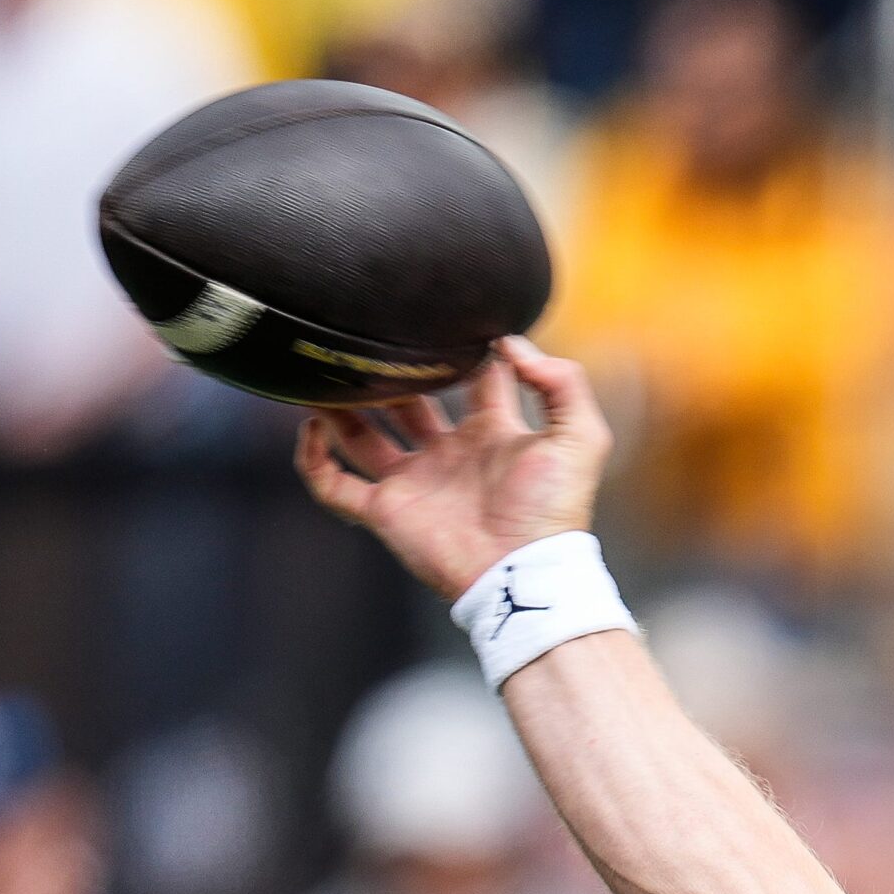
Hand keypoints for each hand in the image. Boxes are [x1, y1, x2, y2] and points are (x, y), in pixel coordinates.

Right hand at [295, 335, 611, 600]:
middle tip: (371, 347)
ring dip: (343, 408)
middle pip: (410, 404)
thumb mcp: (581, 437)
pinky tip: (312, 428)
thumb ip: (562, 383)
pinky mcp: (386, 511)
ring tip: (327, 376)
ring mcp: (415, 482)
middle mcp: (450, 454)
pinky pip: (334, 485)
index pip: (476, 380)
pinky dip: (314, 459)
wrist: (523, 570)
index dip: (465, 352)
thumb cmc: (554, 512)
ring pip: (363, 436)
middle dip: (391, 377)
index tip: (444, 322)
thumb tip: (512, 345)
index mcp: (494, 433)